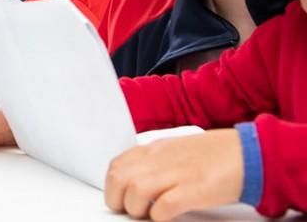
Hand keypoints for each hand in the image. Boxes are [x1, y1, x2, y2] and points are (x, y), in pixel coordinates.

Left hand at [105, 129, 243, 220]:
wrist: (250, 152)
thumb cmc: (216, 154)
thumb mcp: (177, 151)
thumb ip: (155, 163)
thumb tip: (136, 181)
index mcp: (156, 149)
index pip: (118, 164)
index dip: (112, 185)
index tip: (118, 197)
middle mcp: (162, 158)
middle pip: (119, 177)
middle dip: (116, 199)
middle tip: (127, 210)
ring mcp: (179, 173)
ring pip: (135, 190)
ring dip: (135, 208)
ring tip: (146, 214)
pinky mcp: (197, 189)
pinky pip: (165, 205)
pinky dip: (159, 215)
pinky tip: (165, 216)